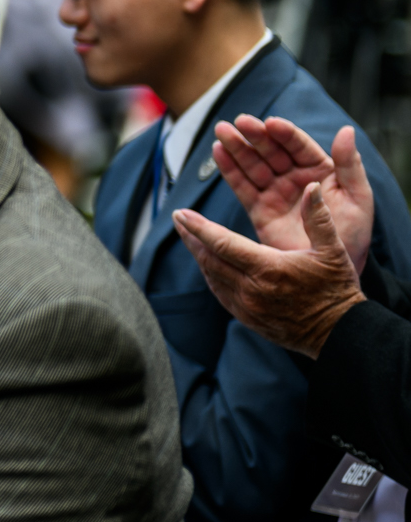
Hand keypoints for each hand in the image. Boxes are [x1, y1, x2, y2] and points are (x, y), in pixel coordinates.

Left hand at [176, 179, 370, 357]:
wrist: (341, 334)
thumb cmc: (337, 290)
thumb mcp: (333, 252)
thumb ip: (318, 219)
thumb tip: (311, 187)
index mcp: (268, 269)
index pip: (222, 244)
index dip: (198, 228)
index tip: (180, 214)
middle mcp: (252, 289)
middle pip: (209, 259)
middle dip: (191, 238)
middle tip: (179, 220)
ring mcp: (248, 307)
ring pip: (212, 277)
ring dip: (199, 256)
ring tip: (190, 238)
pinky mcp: (248, 319)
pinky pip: (221, 294)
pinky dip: (212, 276)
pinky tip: (209, 265)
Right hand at [213, 116, 374, 274]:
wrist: (332, 275)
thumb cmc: (352, 235)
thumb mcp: (358, 198)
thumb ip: (350, 165)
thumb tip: (347, 130)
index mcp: (320, 171)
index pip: (299, 146)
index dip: (285, 134)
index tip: (271, 124)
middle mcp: (295, 178)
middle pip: (271, 151)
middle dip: (255, 136)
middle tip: (240, 122)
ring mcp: (275, 192)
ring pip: (253, 165)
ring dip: (237, 147)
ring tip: (222, 131)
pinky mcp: (259, 209)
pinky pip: (242, 186)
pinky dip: (229, 169)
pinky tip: (218, 152)